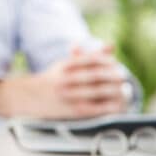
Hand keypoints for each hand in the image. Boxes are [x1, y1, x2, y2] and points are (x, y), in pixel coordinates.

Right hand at [0, 45, 128, 118]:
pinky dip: (109, 107)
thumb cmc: (54, 79)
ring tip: (124, 91)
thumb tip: (111, 45)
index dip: (106, 61)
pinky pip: (95, 108)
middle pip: (95, 76)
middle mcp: (66, 80)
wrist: (31, 97)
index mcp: (65, 65)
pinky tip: (117, 105)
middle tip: (123, 77)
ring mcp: (69, 96)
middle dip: (112, 77)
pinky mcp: (73, 110)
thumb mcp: (68, 63)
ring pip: (97, 92)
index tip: (115, 64)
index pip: (90, 60)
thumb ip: (90, 55)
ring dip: (114, 91)